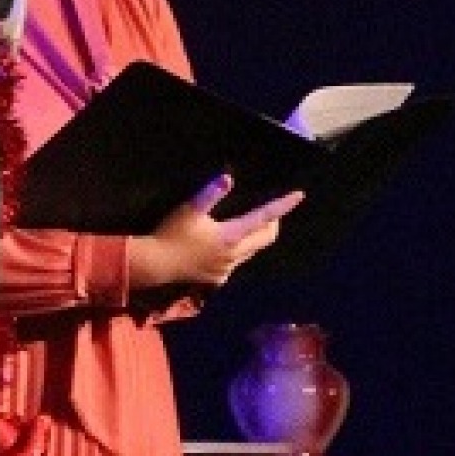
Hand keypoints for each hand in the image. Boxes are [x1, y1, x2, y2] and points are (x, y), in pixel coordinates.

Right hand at [129, 173, 304, 290]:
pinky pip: (237, 263)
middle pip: (266, 238)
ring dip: (257, 238)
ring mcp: (227, 269)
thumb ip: (210, 193)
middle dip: (273, 223)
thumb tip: (228, 177)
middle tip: (271, 211)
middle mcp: (235, 254)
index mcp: (231, 236)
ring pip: (252, 252)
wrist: (156, 264)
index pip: (264, 217)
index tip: (299, 195)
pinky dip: (240, 252)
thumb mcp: (189, 209)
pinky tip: (226, 248)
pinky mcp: (217, 278)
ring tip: (250, 227)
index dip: (283, 205)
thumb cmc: (172, 233)